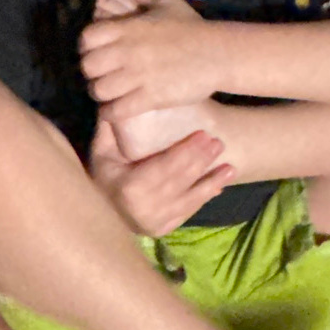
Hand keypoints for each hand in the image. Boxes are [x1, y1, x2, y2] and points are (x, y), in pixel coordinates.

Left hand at [79, 0, 221, 121]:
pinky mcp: (150, 97)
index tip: (96, 53)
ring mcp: (138, 76)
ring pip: (99, 90)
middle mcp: (127, 51)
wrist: (218, 53)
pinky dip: (111, 113)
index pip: (87, 38)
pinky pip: (117, 110)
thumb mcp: (165, 1)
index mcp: (127, 28)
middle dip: (91, 73)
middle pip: (88, 67)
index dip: (87, 48)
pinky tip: (116, 110)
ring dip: (100, 94)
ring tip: (108, 94)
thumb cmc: (191, 27)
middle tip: (101, 75)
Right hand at [89, 116, 232, 238]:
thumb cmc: (102, 174)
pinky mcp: (163, 229)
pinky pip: (188, 211)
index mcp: (128, 188)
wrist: (100, 211)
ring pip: (188, 199)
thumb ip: (111, 127)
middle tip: (218, 143)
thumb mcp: (101, 150)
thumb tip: (119, 99)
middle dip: (201, 162)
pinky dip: (204, 198)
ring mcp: (154, 223)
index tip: (203, 134)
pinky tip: (220, 186)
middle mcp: (143, 209)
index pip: (164, 167)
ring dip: (211, 182)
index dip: (186, 152)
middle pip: (179, 181)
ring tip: (230, 168)